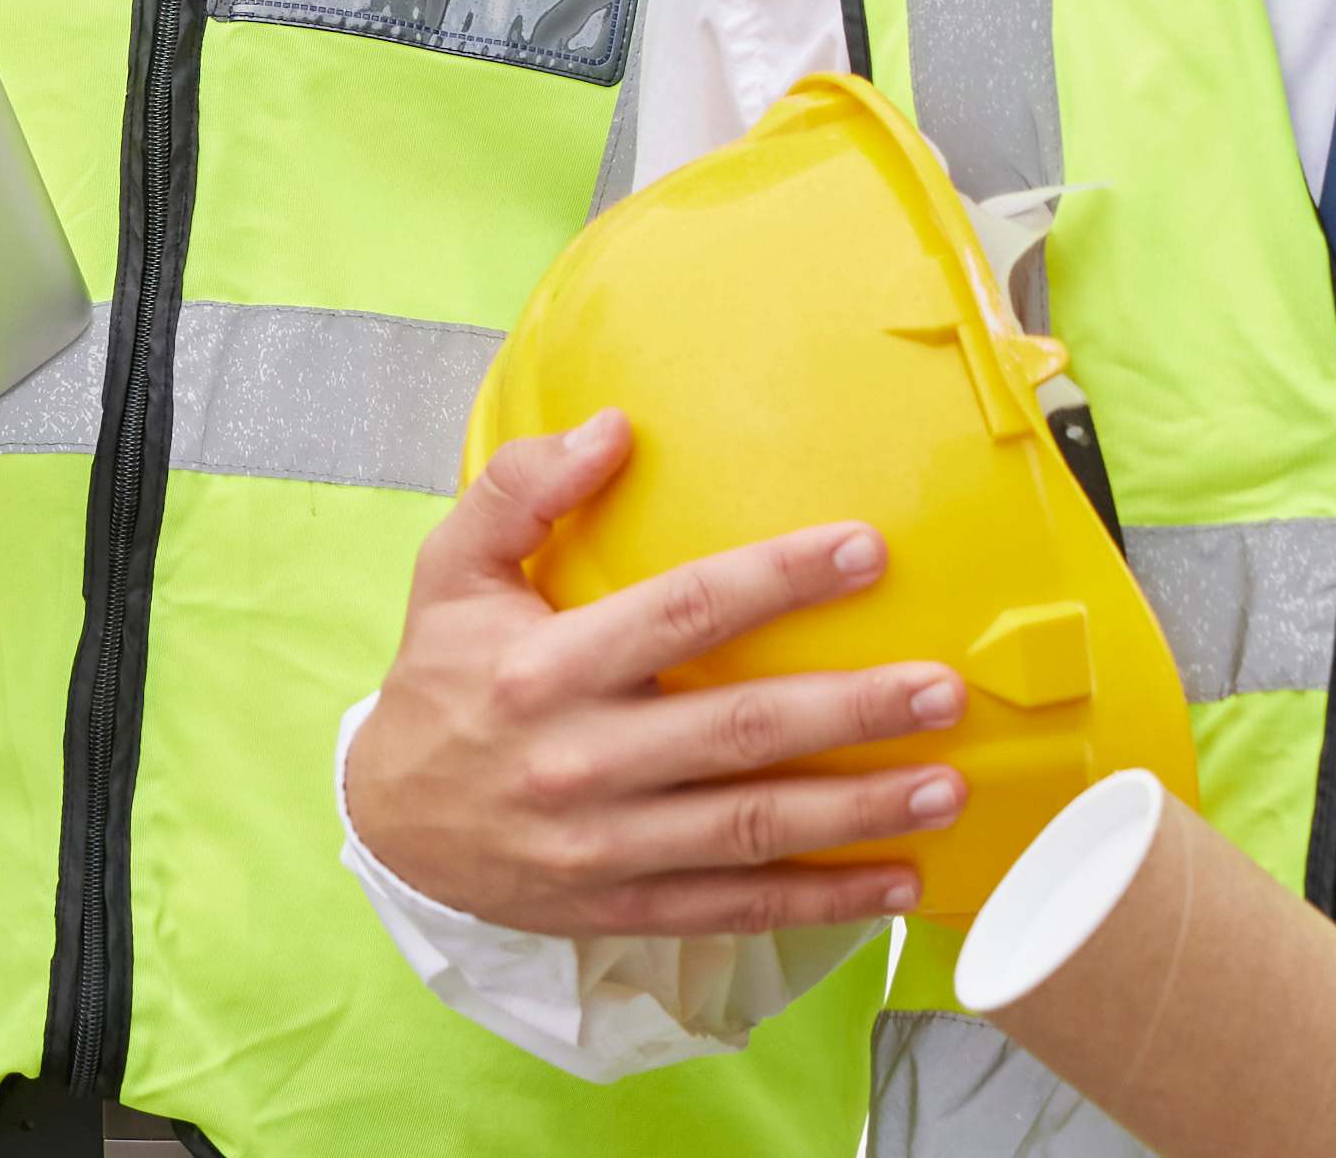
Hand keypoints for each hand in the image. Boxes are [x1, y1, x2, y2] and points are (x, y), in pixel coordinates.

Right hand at [340, 410, 966, 938]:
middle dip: (852, 710)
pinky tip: (899, 880)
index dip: (779, 579)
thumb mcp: (451, 572)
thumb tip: (615, 426)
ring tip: (948, 783)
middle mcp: (581, 759)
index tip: (866, 550)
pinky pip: (737, 908)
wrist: (387, 825)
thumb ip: (520, 489)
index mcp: (546, 668)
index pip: (682, 612)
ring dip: (859, 811)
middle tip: (944, 688)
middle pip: (738, 731)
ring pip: (752, 829)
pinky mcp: (622, 905)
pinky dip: (823, 901)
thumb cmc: (440, 681)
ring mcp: (605, 844)